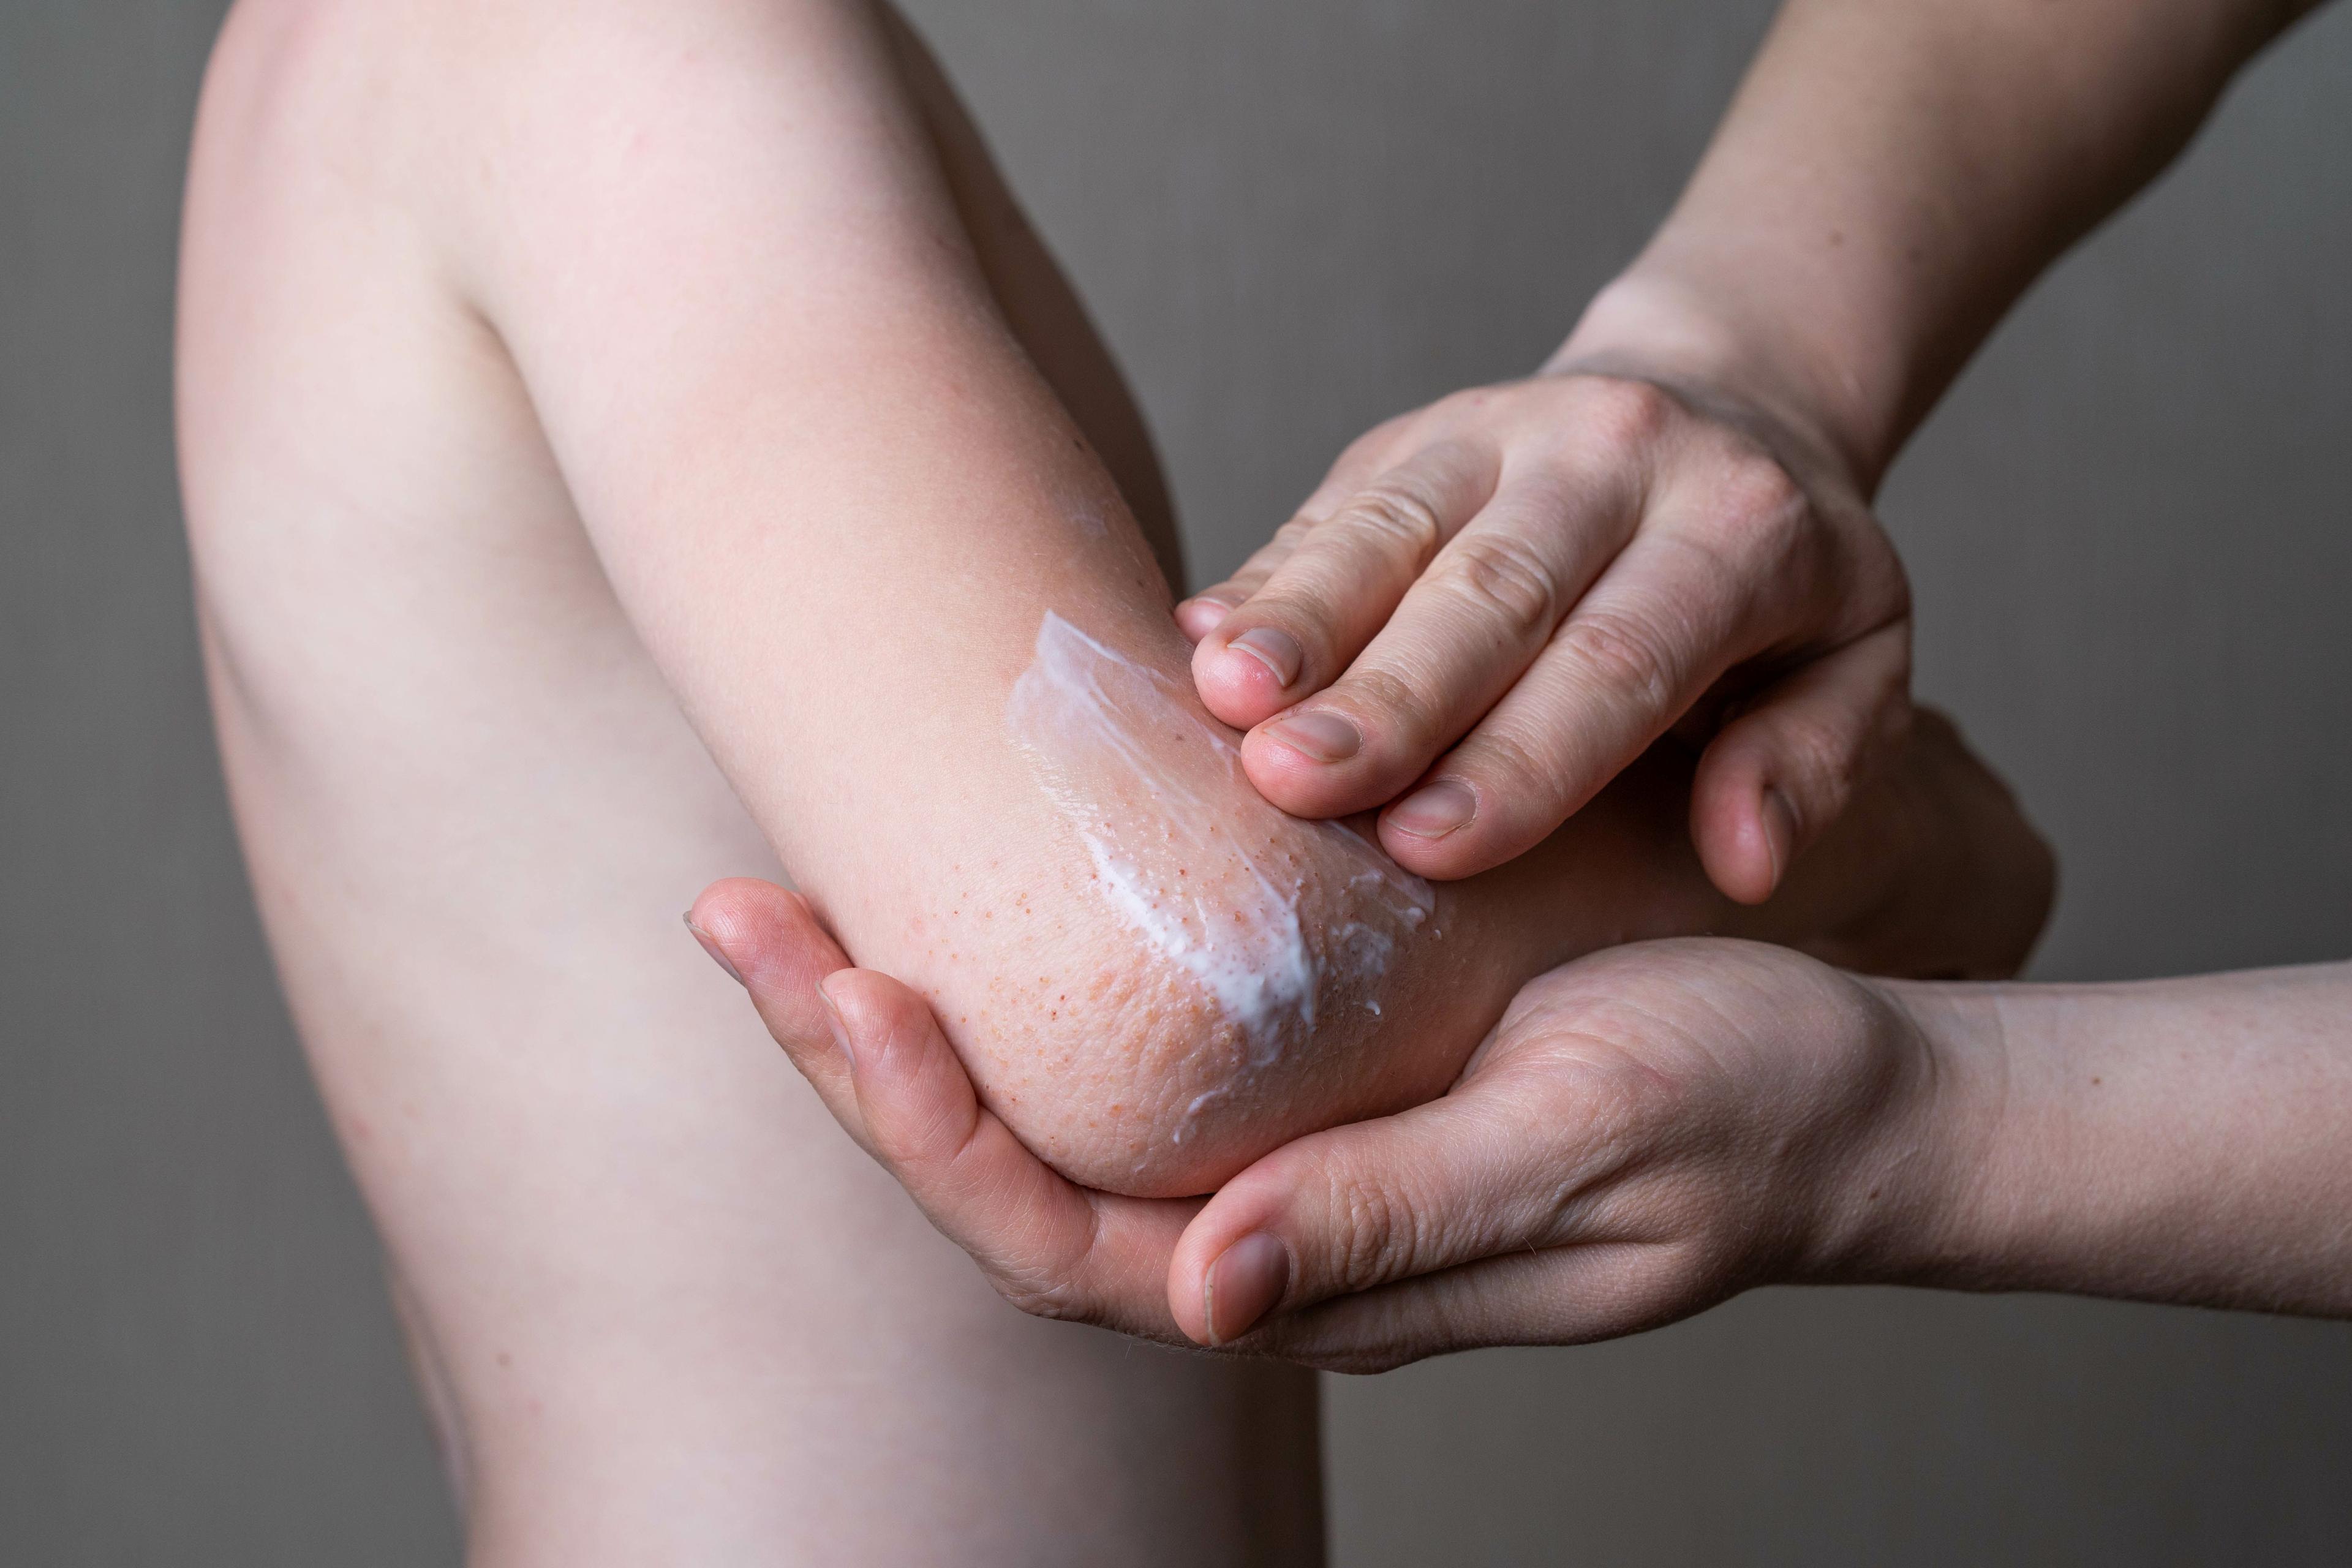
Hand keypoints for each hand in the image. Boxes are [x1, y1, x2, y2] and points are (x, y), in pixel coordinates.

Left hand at [691, 879, 1957, 1370]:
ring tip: (795, 901)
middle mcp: (1263, 1239)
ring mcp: (1275, 1168)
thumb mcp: (1582, 1144)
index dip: (926, 1130)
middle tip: (740, 915)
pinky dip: (1020, 987)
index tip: (842, 985)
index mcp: (1309, 1277)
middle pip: (1004, 1184)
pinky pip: (1120, 1065)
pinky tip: (970, 904)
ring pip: (1042, 1124)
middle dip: (857, 1061)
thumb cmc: (1737, 1108)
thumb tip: (1203, 1290)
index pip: (1057, 1240)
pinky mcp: (1305, 1094)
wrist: (1840, 1095)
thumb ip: (1397, 1220)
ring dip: (908, 1021)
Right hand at [1178, 369, 1910, 903]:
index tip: (1429, 845)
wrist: (1726, 397)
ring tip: (1219, 699)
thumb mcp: (1861, 661)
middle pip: (1489, 588)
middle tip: (1294, 784)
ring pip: (1390, 526)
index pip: (1619, 655)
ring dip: (1298, 619)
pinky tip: (1194, 641)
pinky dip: (1263, 576)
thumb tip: (1743, 863)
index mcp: (1740, 528)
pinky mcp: (1410, 433)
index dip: (1523, 754)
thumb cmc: (1782, 581)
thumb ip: (1816, 761)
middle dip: (1386, 692)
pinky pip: (1328, 504)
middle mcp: (1614, 457)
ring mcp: (1498, 429)